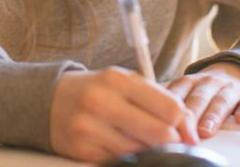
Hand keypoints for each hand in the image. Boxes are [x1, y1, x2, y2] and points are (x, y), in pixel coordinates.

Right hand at [49, 67, 198, 161]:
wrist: (49, 102)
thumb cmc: (96, 91)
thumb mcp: (123, 83)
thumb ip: (156, 98)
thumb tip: (189, 126)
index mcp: (116, 80)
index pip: (168, 107)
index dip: (186, 124)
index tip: (190, 133)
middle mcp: (101, 102)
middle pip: (159, 133)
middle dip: (174, 142)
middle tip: (176, 145)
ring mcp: (90, 128)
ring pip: (143, 151)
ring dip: (152, 151)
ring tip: (147, 142)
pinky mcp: (83, 150)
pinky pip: (122, 161)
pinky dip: (131, 158)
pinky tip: (128, 149)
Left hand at [166, 62, 239, 138]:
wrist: (236, 71)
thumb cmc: (205, 88)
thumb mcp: (186, 88)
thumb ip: (170, 97)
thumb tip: (145, 110)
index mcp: (190, 81)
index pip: (179, 91)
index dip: (171, 107)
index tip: (164, 121)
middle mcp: (209, 82)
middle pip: (198, 98)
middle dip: (191, 114)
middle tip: (184, 130)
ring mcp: (230, 88)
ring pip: (221, 101)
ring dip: (213, 116)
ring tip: (206, 131)